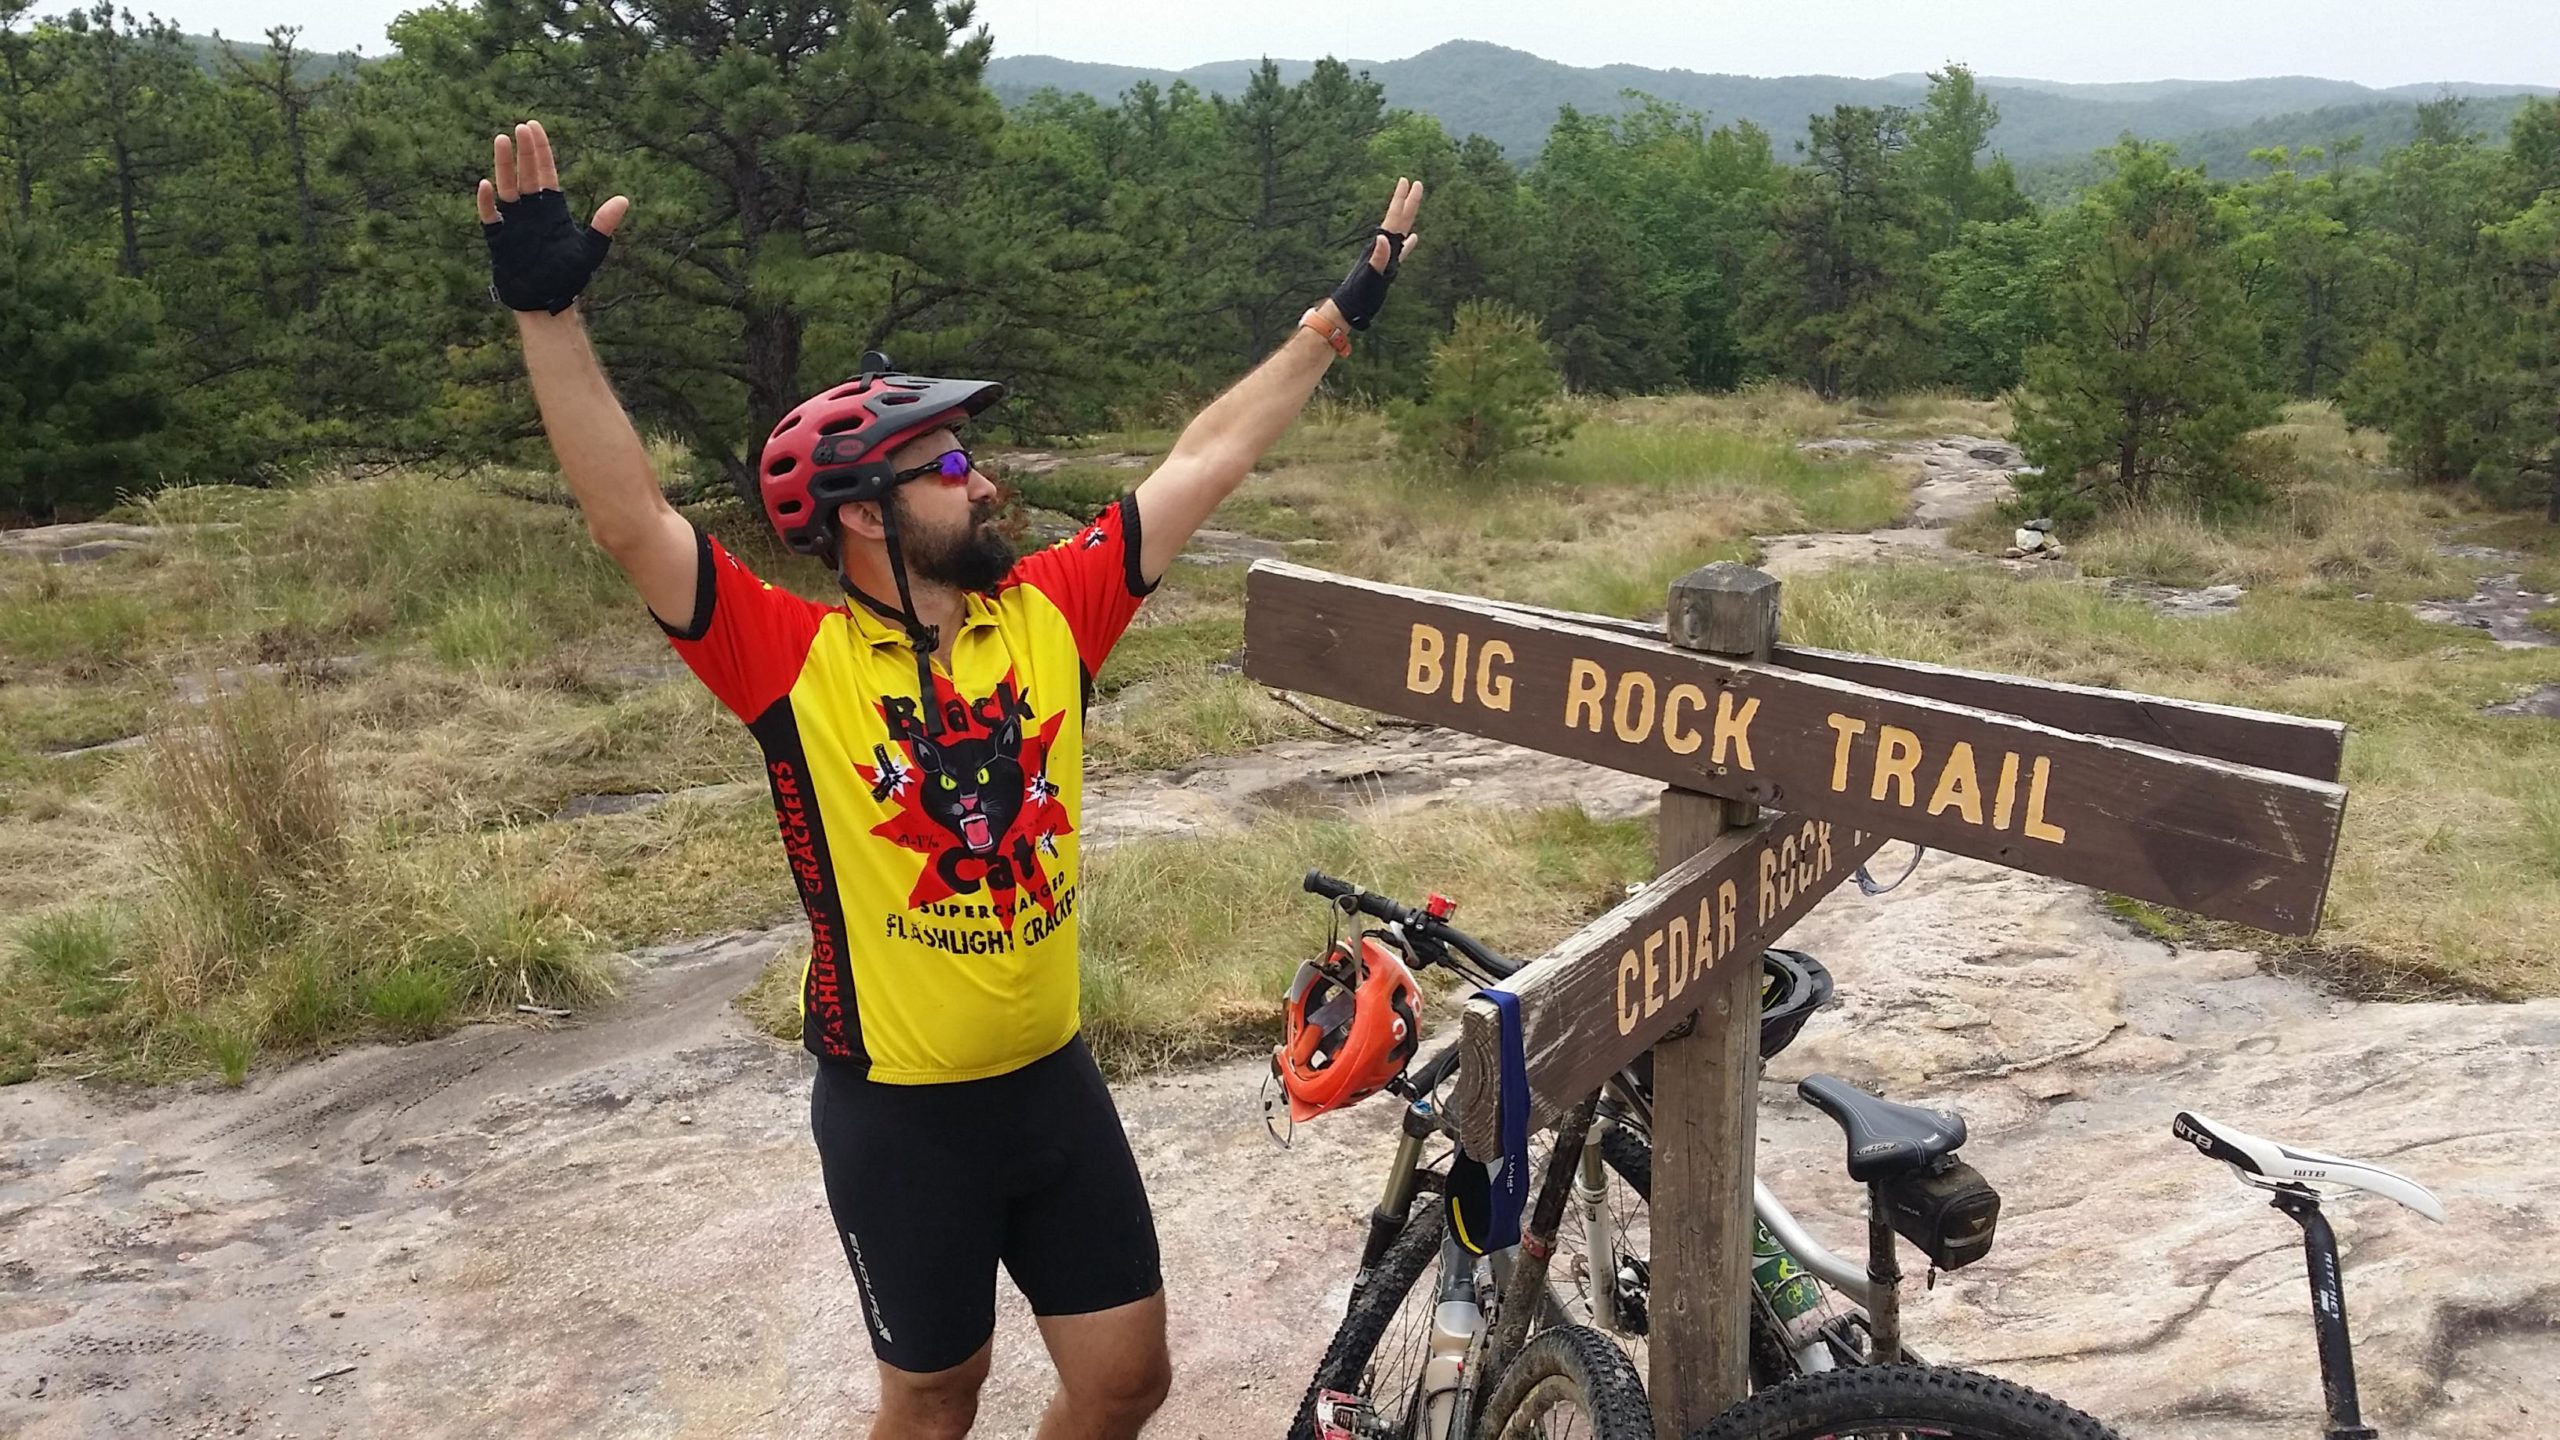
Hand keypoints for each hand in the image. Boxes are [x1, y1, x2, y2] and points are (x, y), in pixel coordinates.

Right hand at [476, 120, 629, 315]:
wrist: (548, 303)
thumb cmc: (568, 277)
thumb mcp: (590, 249)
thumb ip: (603, 224)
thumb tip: (624, 200)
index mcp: (553, 210)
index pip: (546, 173)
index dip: (540, 150)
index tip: (534, 127)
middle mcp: (532, 212)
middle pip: (526, 174)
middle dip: (524, 151)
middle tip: (520, 127)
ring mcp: (514, 223)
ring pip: (506, 188)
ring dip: (503, 166)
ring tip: (501, 141)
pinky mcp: (499, 240)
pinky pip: (489, 217)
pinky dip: (487, 203)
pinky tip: (487, 186)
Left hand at [1328, 177, 1424, 331]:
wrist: (1349, 307)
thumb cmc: (1359, 294)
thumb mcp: (1370, 276)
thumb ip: (1378, 257)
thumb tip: (1383, 237)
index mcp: (1381, 247)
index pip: (1395, 218)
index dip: (1402, 200)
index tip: (1408, 181)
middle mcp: (1383, 248)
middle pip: (1398, 219)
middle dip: (1407, 201)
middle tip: (1415, 182)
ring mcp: (1386, 257)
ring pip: (1400, 232)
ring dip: (1407, 217)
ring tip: (1413, 204)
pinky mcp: (1388, 268)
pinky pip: (1401, 251)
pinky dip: (1408, 243)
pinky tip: (1413, 238)